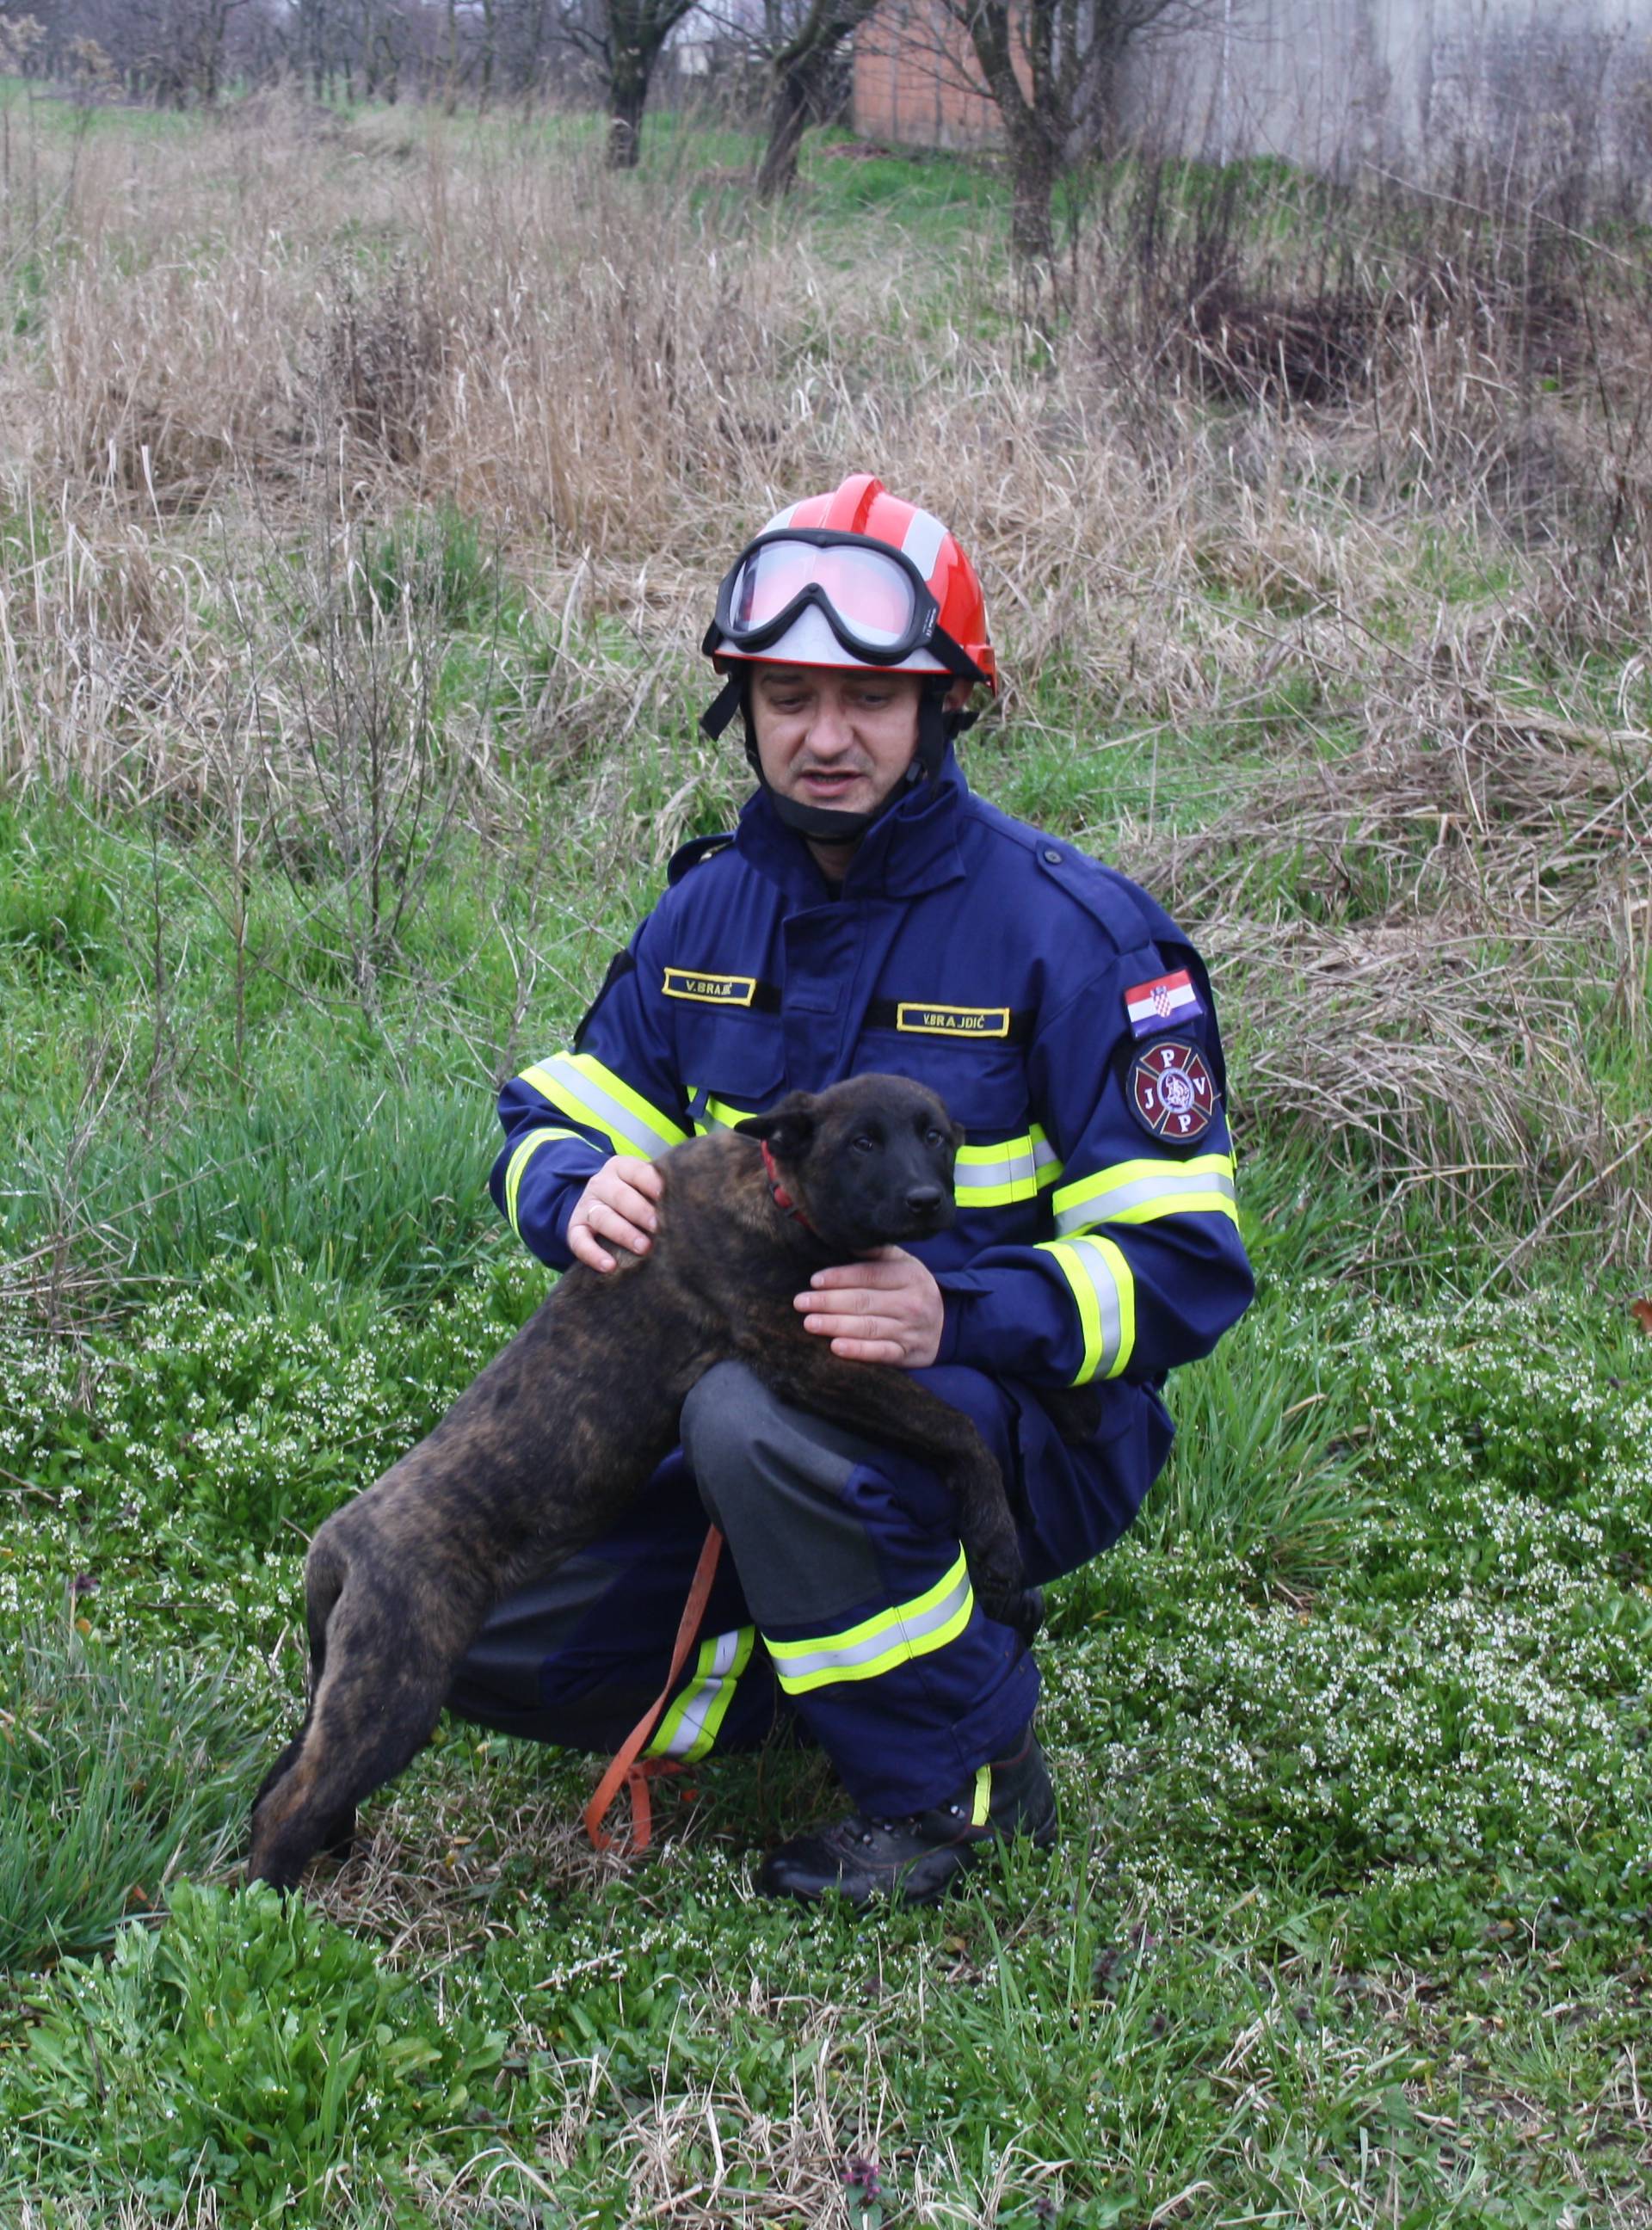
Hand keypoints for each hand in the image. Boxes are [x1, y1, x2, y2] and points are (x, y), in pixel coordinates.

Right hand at [568, 1155, 662, 1272]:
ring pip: (602, 1218)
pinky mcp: (575, 1228)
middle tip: (659, 1227)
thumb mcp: (644, 1186)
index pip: (637, 1172)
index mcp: (621, 1168)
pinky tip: (609, 1266)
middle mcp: (601, 1183)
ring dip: (624, 1233)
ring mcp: (586, 1205)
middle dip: (640, 1212)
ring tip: (644, 1248)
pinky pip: (579, 1241)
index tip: (666, 1195)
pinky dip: (592, 1254)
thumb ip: (659, 1191)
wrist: (599, 1203)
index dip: (652, 1183)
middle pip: (620, 1196)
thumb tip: (687, 1205)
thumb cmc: (636, 1196)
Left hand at [794, 1246, 943, 1367]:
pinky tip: (836, 1348)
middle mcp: (910, 1302)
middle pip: (864, 1301)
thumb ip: (877, 1252)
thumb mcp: (903, 1264)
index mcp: (908, 1275)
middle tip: (801, 1303)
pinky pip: (881, 1353)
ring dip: (836, 1325)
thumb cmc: (912, 1289)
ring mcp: (909, 1330)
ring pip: (869, 1327)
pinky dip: (859, 1351)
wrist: (947, 1325)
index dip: (840, 1277)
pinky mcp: (906, 1354)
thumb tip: (843, 1236)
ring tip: (810, 1323)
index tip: (814, 1281)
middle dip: (829, 1302)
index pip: (869, 1275)